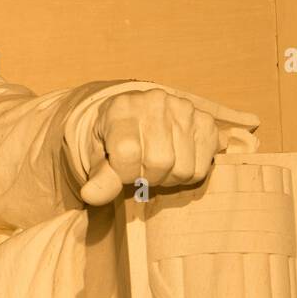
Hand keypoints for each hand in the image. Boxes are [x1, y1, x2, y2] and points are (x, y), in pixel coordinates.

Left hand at [78, 89, 254, 205]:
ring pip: (182, 169)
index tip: (120, 169)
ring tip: (156, 164)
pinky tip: (175, 160)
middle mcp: (156, 102)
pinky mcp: (206, 122)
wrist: (133, 117)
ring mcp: (184, 109)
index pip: (127, 154)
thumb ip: (99, 176)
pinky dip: (186, 175)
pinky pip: (201, 168)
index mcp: (122, 107)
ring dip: (167, 178)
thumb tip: (90, 196)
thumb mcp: (98, 155)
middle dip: (146, 177)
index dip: (124, 173)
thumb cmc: (113, 139)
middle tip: (140, 169)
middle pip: (160, 163)